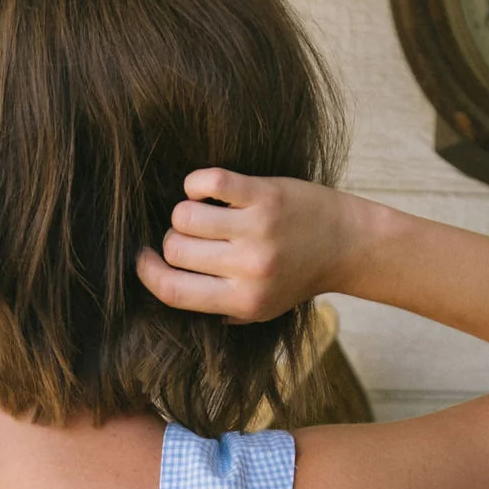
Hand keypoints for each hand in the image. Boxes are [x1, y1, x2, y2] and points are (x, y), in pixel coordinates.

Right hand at [136, 170, 362, 322]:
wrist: (345, 245)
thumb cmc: (295, 276)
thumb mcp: (259, 309)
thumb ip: (216, 306)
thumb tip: (165, 286)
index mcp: (243, 301)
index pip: (173, 291)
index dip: (148, 274)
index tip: (143, 260)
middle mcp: (249, 268)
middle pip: (175, 248)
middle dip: (172, 240)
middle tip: (191, 236)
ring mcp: (257, 229)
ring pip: (184, 214)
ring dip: (185, 211)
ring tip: (204, 213)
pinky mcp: (265, 194)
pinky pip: (208, 180)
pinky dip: (196, 182)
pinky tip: (206, 189)